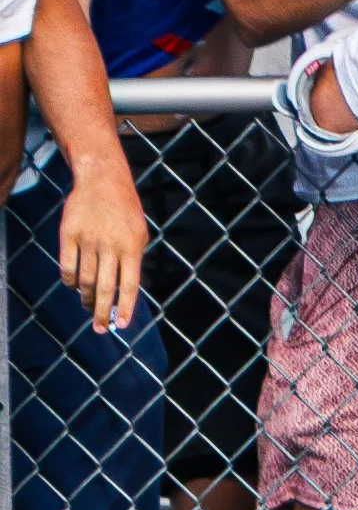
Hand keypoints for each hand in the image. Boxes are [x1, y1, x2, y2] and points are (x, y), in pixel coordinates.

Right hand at [59, 155, 147, 333]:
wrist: (103, 179)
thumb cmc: (125, 210)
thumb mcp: (139, 233)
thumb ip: (134, 260)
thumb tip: (126, 292)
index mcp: (132, 247)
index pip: (129, 285)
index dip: (125, 307)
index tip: (121, 325)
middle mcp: (110, 246)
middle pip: (105, 288)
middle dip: (102, 313)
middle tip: (101, 329)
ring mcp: (88, 240)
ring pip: (85, 280)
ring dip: (87, 297)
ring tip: (89, 305)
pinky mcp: (68, 235)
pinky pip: (67, 267)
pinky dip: (70, 281)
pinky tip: (74, 285)